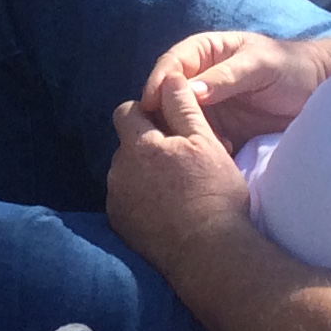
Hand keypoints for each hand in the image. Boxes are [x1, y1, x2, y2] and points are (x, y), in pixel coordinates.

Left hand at [106, 77, 253, 266]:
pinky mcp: (120, 226)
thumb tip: (169, 77)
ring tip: (176, 190)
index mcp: (138, 145)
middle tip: (181, 161)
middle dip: (146, 147)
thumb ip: (182, 106)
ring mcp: (116, 200)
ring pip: (126, 174)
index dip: (147, 114)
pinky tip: (167, 212)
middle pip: (126, 145)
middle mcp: (118, 170)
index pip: (127, 111)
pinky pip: (126, 201)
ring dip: (143, 175)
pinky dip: (141, 201)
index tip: (170, 127)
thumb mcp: (205, 142)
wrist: (210, 253)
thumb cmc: (214, 192)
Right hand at [135, 31, 330, 148]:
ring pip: (180, 118)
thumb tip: (189, 91)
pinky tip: (213, 153)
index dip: (159, 81)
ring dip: (183, 132)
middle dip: (164, 112)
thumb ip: (226, 77)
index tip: (151, 103)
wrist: (321, 91)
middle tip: (165, 132)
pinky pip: (200, 137)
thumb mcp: (261, 66)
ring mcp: (209, 105)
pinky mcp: (221, 128)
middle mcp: (201, 78)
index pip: (172, 64)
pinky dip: (201, 146)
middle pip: (168, 94)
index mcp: (206, 52)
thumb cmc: (292, 68)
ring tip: (192, 146)